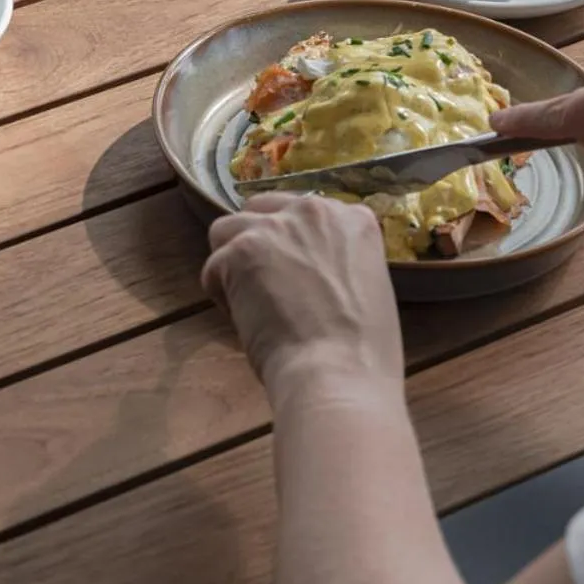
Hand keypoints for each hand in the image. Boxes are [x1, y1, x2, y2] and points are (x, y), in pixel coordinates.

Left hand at [203, 195, 402, 397]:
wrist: (338, 373)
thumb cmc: (362, 351)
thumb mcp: (369, 286)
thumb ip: (338, 261)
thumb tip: (310, 267)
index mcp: (353, 219)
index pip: (303, 211)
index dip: (293, 244)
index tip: (294, 273)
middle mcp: (313, 210)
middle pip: (261, 210)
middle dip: (256, 243)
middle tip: (264, 284)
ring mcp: (274, 227)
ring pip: (227, 231)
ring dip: (232, 265)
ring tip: (250, 303)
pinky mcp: (240, 251)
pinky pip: (213, 268)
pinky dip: (222, 298)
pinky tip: (246, 324)